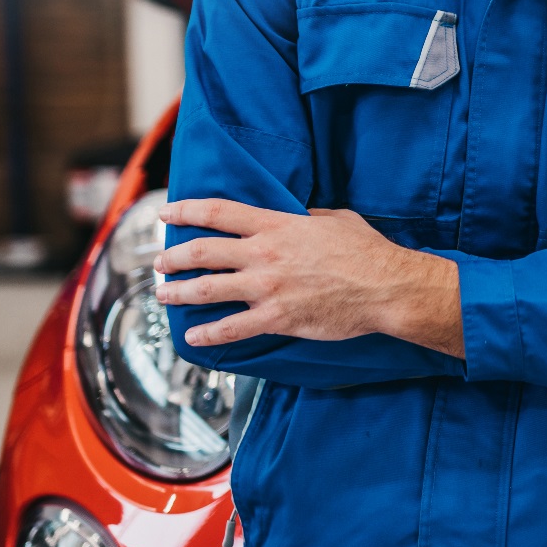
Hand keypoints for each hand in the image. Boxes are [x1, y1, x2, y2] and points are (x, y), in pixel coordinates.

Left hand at [153, 200, 461, 355]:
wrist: (385, 287)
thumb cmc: (366, 251)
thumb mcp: (334, 219)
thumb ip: (306, 216)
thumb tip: (294, 216)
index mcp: (278, 226)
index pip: (220, 212)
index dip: (187, 210)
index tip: (167, 213)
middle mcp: (264, 255)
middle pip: (202, 252)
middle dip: (173, 257)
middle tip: (160, 262)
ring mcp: (267, 288)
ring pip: (206, 289)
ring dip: (178, 292)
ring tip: (163, 295)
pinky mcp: (276, 318)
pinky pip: (231, 328)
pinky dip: (207, 333)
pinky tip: (193, 336)